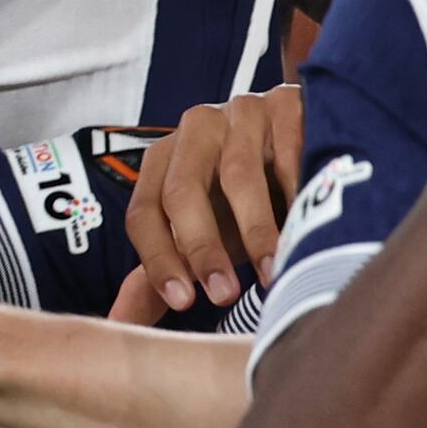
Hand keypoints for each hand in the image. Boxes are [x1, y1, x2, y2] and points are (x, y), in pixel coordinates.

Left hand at [114, 88, 302, 323]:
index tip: (182, 303)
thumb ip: (161, 269)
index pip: (143, 213)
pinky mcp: (286, 104)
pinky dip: (297, 196)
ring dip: (255, 232)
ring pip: (238, 176)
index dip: (157, 259)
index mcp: (162, 160)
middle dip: (201, 248)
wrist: (301, 134)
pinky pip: (289, 155)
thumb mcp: (204, 231)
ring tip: (271, 276)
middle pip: (182, 191)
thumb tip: (118, 323)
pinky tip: (309, 230)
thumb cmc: (243, 196)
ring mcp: (239, 112)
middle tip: (224, 296)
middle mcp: (193, 131)